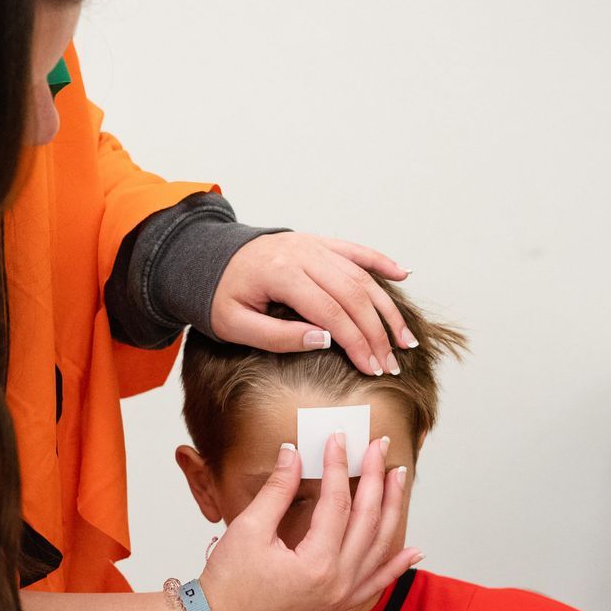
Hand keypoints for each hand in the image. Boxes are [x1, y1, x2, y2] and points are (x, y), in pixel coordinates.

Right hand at [198, 431, 419, 610]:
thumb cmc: (228, 582)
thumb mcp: (249, 529)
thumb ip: (277, 489)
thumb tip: (293, 452)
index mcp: (317, 564)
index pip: (337, 502)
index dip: (338, 466)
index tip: (338, 440)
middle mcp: (338, 584)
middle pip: (367, 520)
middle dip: (375, 478)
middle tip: (379, 447)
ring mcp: (342, 599)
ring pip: (379, 548)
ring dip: (392, 511)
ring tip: (399, 479)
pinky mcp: (338, 609)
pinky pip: (376, 586)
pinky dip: (396, 568)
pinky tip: (413, 552)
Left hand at [211, 233, 414, 376]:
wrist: (205, 258)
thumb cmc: (218, 295)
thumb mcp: (234, 325)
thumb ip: (277, 336)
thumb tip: (324, 341)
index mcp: (281, 273)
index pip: (331, 312)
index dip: (356, 343)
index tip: (371, 369)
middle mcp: (302, 253)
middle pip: (353, 295)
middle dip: (377, 333)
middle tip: (391, 364)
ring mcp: (313, 244)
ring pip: (361, 276)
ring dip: (386, 308)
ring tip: (405, 339)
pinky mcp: (317, 242)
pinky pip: (356, 250)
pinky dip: (381, 262)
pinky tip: (403, 274)